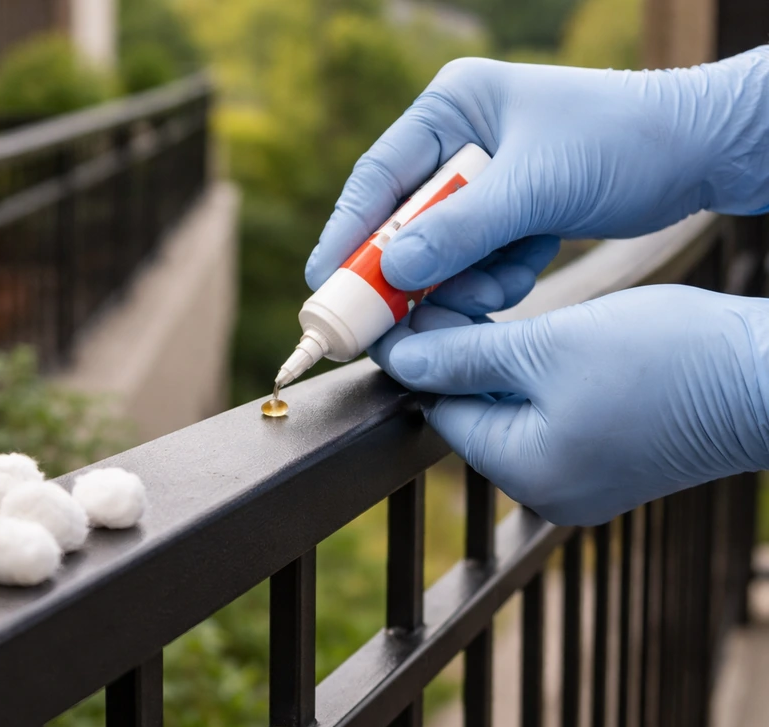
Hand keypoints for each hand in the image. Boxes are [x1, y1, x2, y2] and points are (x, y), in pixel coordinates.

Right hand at [306, 47, 768, 315]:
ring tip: (499, 285)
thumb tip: (392, 273)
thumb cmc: (620, 142)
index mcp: (453, 106)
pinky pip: (478, 260)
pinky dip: (496, 278)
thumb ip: (458, 232)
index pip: (378, 177)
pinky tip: (526, 269)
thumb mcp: (534, 187)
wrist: (701, 151)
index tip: (323, 285)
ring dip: (463, 282)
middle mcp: (460, 139)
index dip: (346, 234)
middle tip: (390, 322)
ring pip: (442, 251)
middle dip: (409, 273)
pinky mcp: (509, 211)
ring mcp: (485, 179)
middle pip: (403, 220)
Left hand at [378, 286, 768, 525]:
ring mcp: (582, 481)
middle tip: (449, 291)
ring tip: (488, 301)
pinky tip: (531, 333)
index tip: (407, 306)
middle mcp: (547, 491)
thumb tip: (400, 360)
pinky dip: (533, 376)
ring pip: (511, 412)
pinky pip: (549, 417)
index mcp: (526, 472)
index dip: (421, 355)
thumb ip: (465, 356)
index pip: (444, 410)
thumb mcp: (549, 346)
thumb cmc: (667, 358)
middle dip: (458, 354)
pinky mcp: (610, 460)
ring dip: (495, 360)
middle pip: (475, 414)